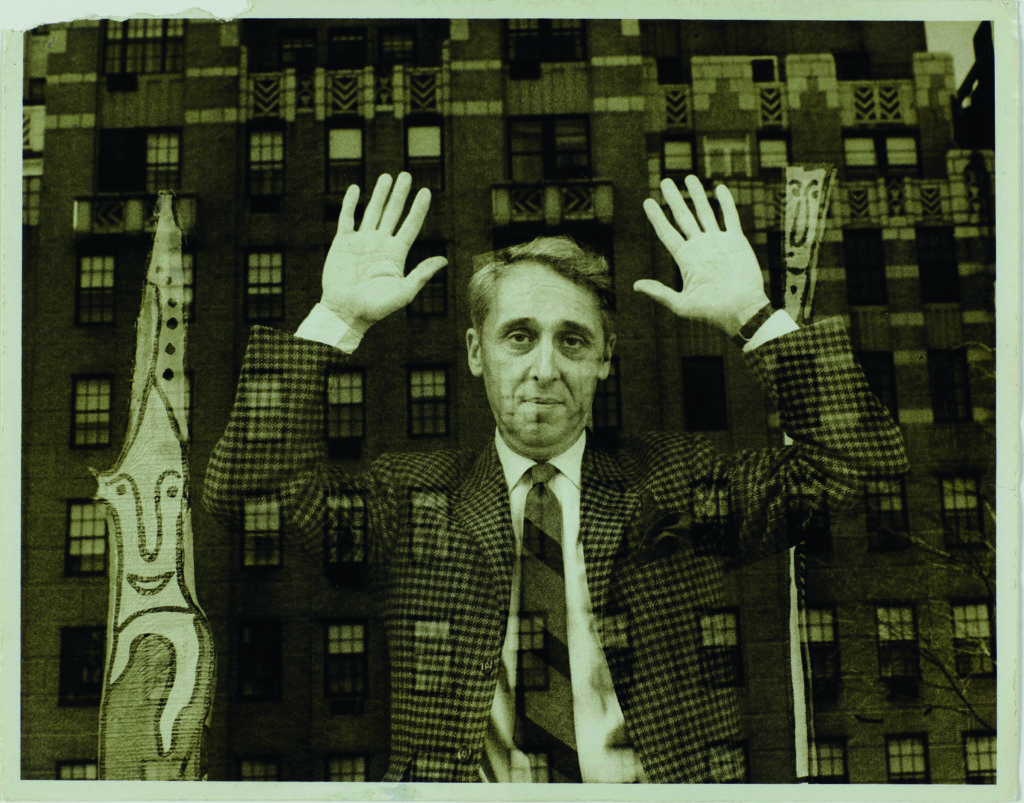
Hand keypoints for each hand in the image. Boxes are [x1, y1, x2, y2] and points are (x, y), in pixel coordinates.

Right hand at [322, 173, 447, 333]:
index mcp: (396, 254)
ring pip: (372, 211)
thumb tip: (444, 260)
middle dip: (400, 194)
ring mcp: (361, 241)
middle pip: (393, 213)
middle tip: (406, 175)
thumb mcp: (404, 292)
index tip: (426, 191)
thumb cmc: (376, 308)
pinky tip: (355, 189)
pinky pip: (347, 218)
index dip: (419, 208)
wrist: (346, 313)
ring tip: (386, 177)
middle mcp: (381, 244)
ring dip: (379, 194)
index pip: (411, 225)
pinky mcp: (343, 243)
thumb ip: (422, 274)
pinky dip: (350, 203)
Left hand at [634, 176, 769, 334]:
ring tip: (689, 178)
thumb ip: (660, 293)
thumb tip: (636, 286)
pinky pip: (730, 217)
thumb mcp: (681, 305)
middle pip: (683, 217)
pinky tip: (719, 189)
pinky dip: (725, 203)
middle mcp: (700, 247)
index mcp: (685, 259)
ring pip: (705, 212)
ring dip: (697, 195)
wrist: (742, 311)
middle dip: (674, 199)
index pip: (667, 233)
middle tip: (664, 181)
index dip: (657, 217)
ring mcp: (718, 243)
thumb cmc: (711, 313)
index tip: (647, 202)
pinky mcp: (737, 242)